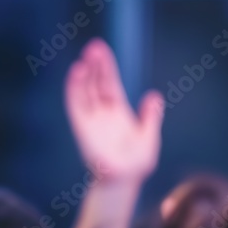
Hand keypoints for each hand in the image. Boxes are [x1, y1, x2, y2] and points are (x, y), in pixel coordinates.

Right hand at [64, 38, 164, 183]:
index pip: (109, 84)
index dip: (106, 68)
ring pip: (85, 91)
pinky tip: (76, 73)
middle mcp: (101, 113)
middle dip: (95, 66)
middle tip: (93, 46)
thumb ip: (150, 117)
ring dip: (84, 74)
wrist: (124, 181)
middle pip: (96, 84)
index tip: (101, 50)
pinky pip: (76, 105)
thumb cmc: (137, 165)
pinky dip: (74, 89)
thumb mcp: (149, 137)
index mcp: (117, 112)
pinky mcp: (82, 127)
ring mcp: (91, 120)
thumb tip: (153, 96)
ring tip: (85, 57)